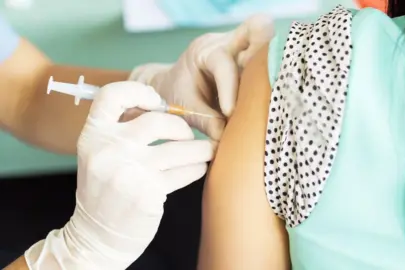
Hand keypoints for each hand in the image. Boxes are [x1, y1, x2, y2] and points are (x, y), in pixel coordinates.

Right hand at [25, 81, 213, 268]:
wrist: (96, 234)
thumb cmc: (106, 188)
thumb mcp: (101, 154)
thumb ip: (123, 131)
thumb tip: (168, 109)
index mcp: (93, 135)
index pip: (112, 96)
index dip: (139, 92)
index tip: (157, 102)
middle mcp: (108, 149)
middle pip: (159, 121)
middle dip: (182, 128)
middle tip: (188, 137)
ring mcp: (129, 172)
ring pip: (180, 148)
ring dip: (201, 149)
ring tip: (208, 151)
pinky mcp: (148, 193)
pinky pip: (184, 172)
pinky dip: (196, 168)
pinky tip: (198, 168)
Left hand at [129, 15, 274, 139]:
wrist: (176, 84)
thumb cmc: (178, 94)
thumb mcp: (185, 108)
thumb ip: (205, 121)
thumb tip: (224, 137)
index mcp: (204, 51)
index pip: (223, 63)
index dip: (229, 88)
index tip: (230, 112)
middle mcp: (228, 43)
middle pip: (254, 29)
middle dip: (266, 46)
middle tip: (272, 74)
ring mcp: (245, 49)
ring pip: (268, 43)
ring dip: (276, 63)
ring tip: (282, 88)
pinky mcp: (255, 60)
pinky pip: (271, 61)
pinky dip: (277, 74)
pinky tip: (280, 94)